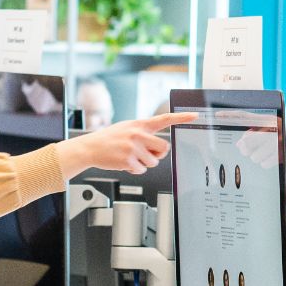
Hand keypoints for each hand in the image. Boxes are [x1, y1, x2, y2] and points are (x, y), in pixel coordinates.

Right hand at [57, 112, 197, 175]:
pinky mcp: (128, 160)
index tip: (195, 115)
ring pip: (153, 162)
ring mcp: (133, 147)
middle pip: (164, 149)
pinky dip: (134, 170)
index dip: (182, 117)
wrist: (90, 147)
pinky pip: (141, 170)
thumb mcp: (127, 128)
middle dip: (158, 155)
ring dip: (144, 163)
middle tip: (146, 154)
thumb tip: (160, 147)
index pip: (165, 118)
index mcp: (140, 124)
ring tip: (130, 157)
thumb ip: (144, 133)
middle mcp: (138, 134)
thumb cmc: (110, 138)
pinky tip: (124, 162)